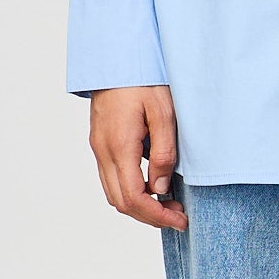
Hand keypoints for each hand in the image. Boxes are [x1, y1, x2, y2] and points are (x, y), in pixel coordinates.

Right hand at [88, 85, 188, 230]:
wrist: (115, 58)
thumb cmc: (142, 80)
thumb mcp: (164, 113)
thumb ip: (163, 152)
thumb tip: (162, 187)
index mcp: (119, 146)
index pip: (134, 198)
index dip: (157, 216)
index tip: (180, 220)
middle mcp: (103, 152)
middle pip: (121, 202)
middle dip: (150, 216)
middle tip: (178, 216)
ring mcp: (98, 148)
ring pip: (113, 193)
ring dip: (140, 206)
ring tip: (168, 203)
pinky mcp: (100, 143)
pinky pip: (111, 178)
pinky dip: (131, 191)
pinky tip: (153, 183)